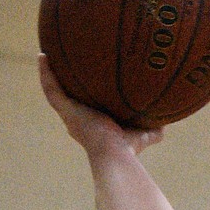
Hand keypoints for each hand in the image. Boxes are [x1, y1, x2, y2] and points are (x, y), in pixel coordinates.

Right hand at [39, 56, 164, 163]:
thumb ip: (154, 126)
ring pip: (54, 90)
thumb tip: (167, 118)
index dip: (83, 94)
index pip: (85, 105)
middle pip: (68, 96)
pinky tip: (42, 56)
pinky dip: (45, 73)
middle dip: (64, 82)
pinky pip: (51, 88)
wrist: (115, 154)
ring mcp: (69, 115)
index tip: (84, 82)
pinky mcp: (65, 110)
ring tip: (45, 55)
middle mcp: (77, 119)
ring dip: (49, 73)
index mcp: (92, 124)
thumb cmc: (130, 149)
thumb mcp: (144, 133)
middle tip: (61, 63)